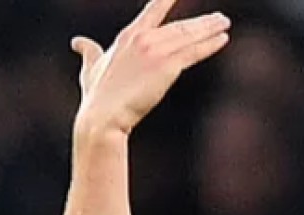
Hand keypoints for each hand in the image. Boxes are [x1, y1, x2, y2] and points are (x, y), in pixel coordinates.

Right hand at [71, 0, 230, 136]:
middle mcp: (143, 38)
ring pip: (189, 36)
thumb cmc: (97, 97)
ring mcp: (156, 51)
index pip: (153, 10)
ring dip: (210, 29)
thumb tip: (78, 42)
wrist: (103, 116)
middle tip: (219, 18)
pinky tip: (222, 39)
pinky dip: (209, 45)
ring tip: (224, 23)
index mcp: (128, 36)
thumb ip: (89, 52)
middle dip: (201, 21)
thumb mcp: (91, 68)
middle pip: (179, 25)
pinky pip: (193, 52)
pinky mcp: (167, 67)